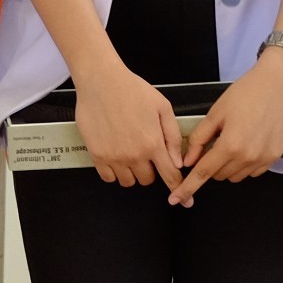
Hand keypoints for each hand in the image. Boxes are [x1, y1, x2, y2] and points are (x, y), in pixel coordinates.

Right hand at [73, 62, 185, 189]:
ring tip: (129, 152)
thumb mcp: (162, 107)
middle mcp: (134, 154)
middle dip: (150, 170)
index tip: (185, 201)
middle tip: (145, 152)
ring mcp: (114, 157)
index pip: (169, 175)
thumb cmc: (132, 90)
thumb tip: (178, 161)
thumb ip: (172, 136)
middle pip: (147, 180)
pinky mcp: (97, 155)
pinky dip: (114, 172)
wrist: (101, 81)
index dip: (179, 189)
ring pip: (128, 181)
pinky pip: (108, 177)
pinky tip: (116, 156)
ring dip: (132, 172)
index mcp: (153, 143)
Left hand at [168, 50, 282, 205]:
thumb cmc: (246, 92)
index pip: (203, 173)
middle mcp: (247, 157)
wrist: (279, 83)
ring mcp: (263, 159)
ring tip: (233, 140)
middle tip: (214, 143)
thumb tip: (188, 160)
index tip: (176, 200)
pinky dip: (245, 164)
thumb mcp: (216, 112)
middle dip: (211, 164)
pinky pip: (253, 171)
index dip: (187, 187)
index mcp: (229, 145)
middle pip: (219, 175)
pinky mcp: (275, 157)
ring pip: (235, 175)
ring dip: (228, 166)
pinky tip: (247, 144)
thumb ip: (200, 139)